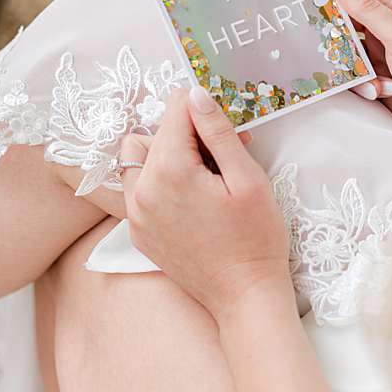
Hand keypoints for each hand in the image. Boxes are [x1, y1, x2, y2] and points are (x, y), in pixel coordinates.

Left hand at [122, 86, 292, 323]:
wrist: (244, 296)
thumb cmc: (256, 238)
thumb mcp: (247, 179)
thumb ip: (217, 132)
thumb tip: (195, 94)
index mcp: (168, 171)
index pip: (175, 110)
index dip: (203, 110)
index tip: (226, 126)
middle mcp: (141, 190)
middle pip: (155, 133)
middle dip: (187, 134)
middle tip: (222, 155)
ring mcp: (136, 214)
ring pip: (139, 159)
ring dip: (167, 157)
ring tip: (203, 176)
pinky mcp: (138, 232)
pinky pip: (139, 190)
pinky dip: (160, 184)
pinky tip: (192, 201)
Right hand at [321, 0, 391, 156]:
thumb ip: (367, 7)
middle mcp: (382, 19)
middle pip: (337, 2)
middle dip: (324, 17)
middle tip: (310, 30)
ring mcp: (374, 47)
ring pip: (336, 39)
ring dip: (344, 59)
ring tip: (368, 73)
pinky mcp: (369, 72)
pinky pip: (344, 70)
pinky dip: (358, 82)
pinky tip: (381, 90)